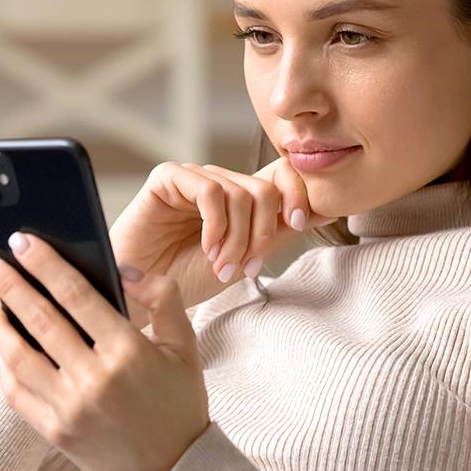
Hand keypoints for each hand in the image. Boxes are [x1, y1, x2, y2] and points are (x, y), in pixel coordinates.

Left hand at [0, 230, 208, 470]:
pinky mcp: (54, 431)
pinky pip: (16, 392)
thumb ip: (162, 298)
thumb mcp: (184, 346)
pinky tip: (5, 345)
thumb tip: (122, 268)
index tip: (22, 241)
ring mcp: (70, 408)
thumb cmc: (180, 405)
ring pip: (18, 356)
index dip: (45, 264)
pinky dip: (5, 365)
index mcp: (128, 351)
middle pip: (39, 319)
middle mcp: (94, 379)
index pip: (76, 295)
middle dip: (8, 284)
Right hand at [108, 158, 336, 328]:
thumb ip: (278, 231)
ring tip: (221, 266)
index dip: (298, 194)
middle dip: (261, 234)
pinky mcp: (167, 179)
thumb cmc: (186, 278)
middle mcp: (220, 182)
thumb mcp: (245, 257)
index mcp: (240, 197)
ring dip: (237, 238)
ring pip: (240, 193)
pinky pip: (210, 191)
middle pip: (265, 189)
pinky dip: (216, 225)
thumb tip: (328, 209)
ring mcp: (194, 178)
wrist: (142, 295)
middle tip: (245, 267)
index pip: (283, 175)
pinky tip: (207, 248)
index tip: (298, 225)